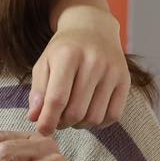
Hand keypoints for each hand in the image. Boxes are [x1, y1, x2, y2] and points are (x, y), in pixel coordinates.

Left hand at [28, 8, 128, 132]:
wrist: (93, 29)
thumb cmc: (63, 50)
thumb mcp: (43, 64)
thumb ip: (37, 91)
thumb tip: (34, 118)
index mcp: (68, 56)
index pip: (57, 98)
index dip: (47, 120)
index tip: (42, 130)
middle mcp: (93, 62)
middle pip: (75, 111)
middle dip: (62, 123)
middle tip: (56, 119)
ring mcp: (112, 71)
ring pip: (94, 117)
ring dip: (79, 124)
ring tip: (71, 115)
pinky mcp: (126, 80)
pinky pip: (113, 115)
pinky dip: (98, 123)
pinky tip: (88, 113)